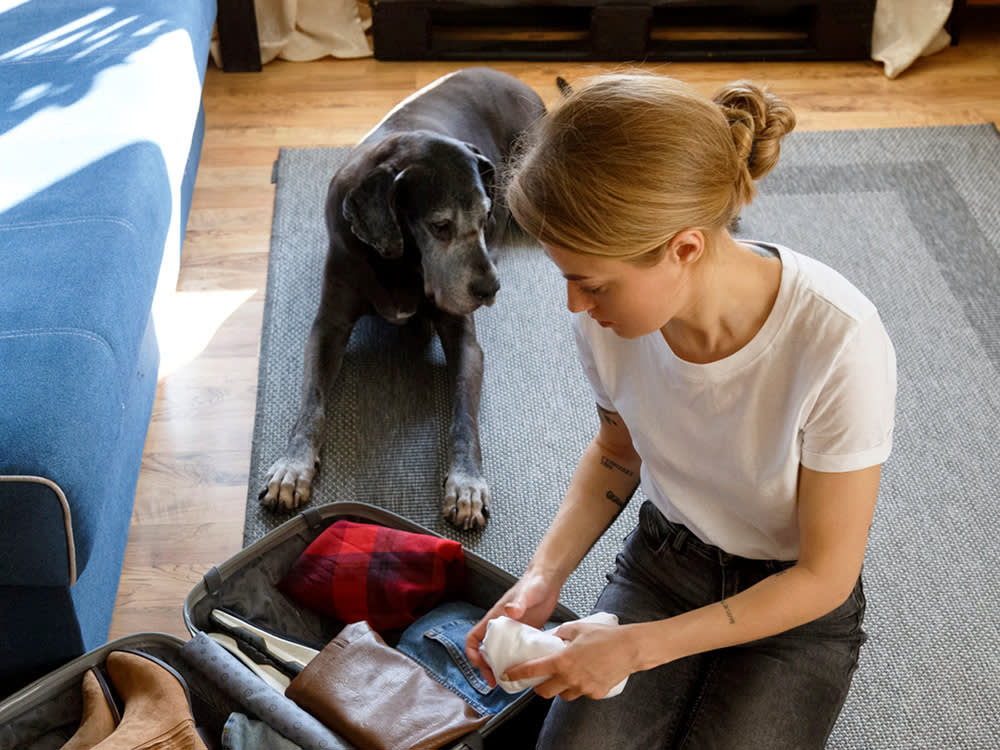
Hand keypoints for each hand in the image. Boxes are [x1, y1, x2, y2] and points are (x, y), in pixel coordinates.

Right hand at [464, 569, 561, 686]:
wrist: (548, 578)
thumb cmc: (535, 582)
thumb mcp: (527, 594)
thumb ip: (518, 602)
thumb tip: (510, 611)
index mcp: (495, 618)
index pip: (473, 638)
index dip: (472, 653)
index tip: (479, 665)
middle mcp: (501, 626)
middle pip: (486, 650)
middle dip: (487, 667)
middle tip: (495, 682)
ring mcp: (514, 630)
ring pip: (501, 652)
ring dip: (502, 666)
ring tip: (509, 680)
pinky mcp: (526, 631)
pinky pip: (518, 650)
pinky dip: (518, 661)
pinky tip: (528, 669)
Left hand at [503, 621, 637, 700]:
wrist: (630, 648)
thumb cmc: (605, 636)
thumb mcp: (577, 628)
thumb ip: (559, 633)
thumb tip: (551, 637)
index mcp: (562, 660)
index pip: (532, 671)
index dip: (517, 674)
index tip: (508, 675)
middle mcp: (570, 677)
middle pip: (544, 692)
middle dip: (539, 686)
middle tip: (541, 678)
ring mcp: (583, 687)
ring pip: (563, 694)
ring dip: (560, 686)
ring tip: (567, 673)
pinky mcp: (595, 693)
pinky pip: (581, 693)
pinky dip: (579, 686)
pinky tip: (585, 674)